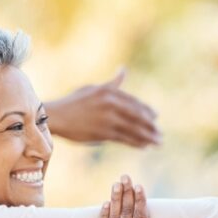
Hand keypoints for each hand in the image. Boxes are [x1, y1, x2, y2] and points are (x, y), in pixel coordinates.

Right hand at [45, 69, 160, 147]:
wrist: (57, 117)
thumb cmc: (74, 102)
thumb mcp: (93, 89)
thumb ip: (112, 84)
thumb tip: (123, 70)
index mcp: (109, 92)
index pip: (134, 102)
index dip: (146, 111)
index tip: (156, 118)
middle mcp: (111, 104)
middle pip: (137, 116)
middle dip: (151, 126)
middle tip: (160, 134)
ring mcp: (108, 119)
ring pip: (133, 129)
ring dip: (147, 137)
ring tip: (157, 142)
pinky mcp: (103, 132)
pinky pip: (124, 138)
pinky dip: (136, 143)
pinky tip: (144, 147)